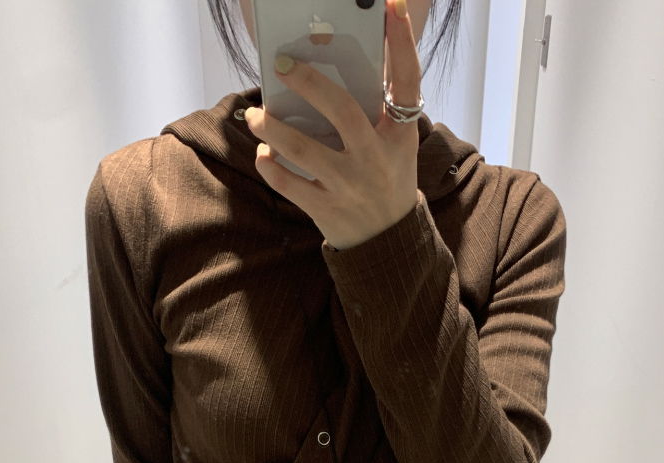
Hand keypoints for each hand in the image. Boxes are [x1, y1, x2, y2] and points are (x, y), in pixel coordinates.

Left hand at [242, 0, 422, 250]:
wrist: (387, 239)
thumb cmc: (386, 176)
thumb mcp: (395, 143)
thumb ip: (377, 107)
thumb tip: (335, 61)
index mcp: (399, 135)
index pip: (406, 82)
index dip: (401, 43)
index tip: (390, 8)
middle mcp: (375, 159)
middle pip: (342, 111)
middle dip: (309, 83)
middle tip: (282, 64)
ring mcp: (350, 186)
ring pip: (304, 150)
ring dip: (274, 128)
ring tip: (258, 115)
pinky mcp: (327, 210)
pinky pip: (289, 186)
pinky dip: (271, 167)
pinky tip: (264, 154)